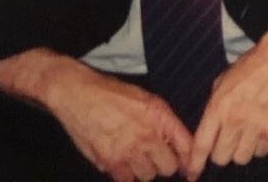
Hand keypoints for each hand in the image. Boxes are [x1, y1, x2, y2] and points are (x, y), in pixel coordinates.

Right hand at [0, 51, 191, 181]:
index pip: (186, 145)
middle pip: (168, 167)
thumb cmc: (112, 94)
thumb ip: (164, 122)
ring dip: (144, 170)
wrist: (78, 94)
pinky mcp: (109, 161)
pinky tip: (121, 163)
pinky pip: (126, 180)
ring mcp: (127, 150)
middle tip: (154, 156)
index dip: (189, 159)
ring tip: (135, 157)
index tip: (188, 169)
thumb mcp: (146, 99)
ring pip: (148, 176)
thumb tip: (180, 146)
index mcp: (159, 116)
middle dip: (164, 163)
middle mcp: (146, 135)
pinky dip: (125, 175)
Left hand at [187, 25, 267, 178]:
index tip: (192, 174)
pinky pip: (261, 152)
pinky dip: (259, 146)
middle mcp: (237, 119)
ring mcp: (257, 126)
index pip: (202, 144)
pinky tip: (260, 129)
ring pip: (241, 158)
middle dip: (221, 152)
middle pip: (221, 157)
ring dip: (240, 150)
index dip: (195, 163)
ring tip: (246, 133)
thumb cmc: (251, 67)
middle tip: (227, 140)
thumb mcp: (221, 83)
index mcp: (220, 106)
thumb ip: (213, 109)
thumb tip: (207, 133)